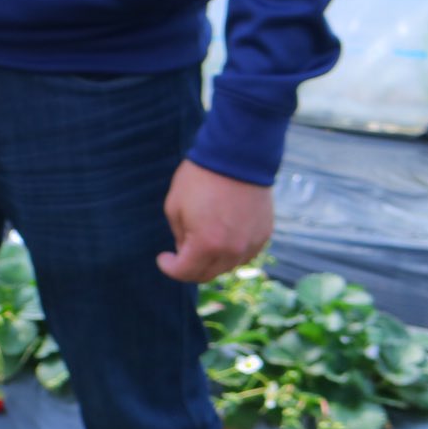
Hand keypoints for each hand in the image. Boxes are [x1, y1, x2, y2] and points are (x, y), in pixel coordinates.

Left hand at [156, 160, 274, 283]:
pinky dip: (231, 251)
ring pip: (227, 266)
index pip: (185, 272)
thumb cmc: (201, 177)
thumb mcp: (175, 207)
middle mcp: (232, 250)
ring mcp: (251, 243)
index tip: (163, 258)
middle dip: (190, 268)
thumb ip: (179, 237)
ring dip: (211, 261)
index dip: (169, 268)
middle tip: (181, 256)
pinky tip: (223, 235)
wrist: (238, 154)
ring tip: (202, 242)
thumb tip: (186, 251)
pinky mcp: (264, 233)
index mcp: (206, 244)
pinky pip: (245, 253)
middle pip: (207, 274)